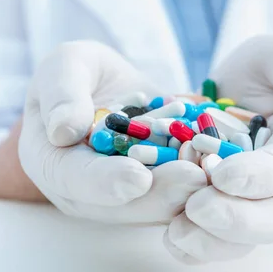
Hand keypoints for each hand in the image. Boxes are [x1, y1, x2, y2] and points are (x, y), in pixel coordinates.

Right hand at [20, 41, 206, 223]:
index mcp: (52, 164)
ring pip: (153, 205)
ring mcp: (120, 195)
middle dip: (159, 194)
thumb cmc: (78, 73)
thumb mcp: (65, 66)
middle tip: (194, 179)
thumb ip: (61, 93)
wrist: (106, 85)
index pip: (74, 179)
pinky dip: (198, 181)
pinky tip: (220, 167)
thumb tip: (63, 130)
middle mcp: (85, 191)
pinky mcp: (152, 189)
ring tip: (213, 174)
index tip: (137, 178)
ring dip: (185, 193)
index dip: (105, 183)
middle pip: (121, 204)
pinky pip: (175, 192)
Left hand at [164, 35, 272, 262]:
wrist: (238, 88)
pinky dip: (194, 246)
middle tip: (198, 208)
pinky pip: (216, 241)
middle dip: (237, 220)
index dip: (260, 177)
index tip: (223, 175)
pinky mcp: (226, 210)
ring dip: (212, 241)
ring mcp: (256, 203)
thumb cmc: (266, 69)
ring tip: (177, 232)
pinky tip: (170, 236)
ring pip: (244, 240)